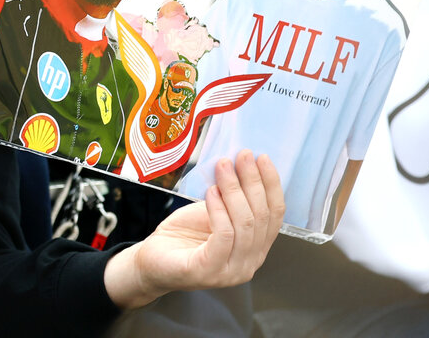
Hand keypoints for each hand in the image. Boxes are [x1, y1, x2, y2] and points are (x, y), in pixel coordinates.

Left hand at [104, 151, 284, 308]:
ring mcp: (231, 271)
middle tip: (242, 157)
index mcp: (255, 248)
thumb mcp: (215, 210)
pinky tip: (211, 192)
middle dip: (253, 181)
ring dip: (234, 189)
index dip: (271, 184)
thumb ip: (232, 197)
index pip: (275, 215)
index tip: (262, 158)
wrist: (153, 259)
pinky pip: (224, 234)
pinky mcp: (209, 271)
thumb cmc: (183, 235)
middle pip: (261, 217)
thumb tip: (242, 163)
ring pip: (245, 224)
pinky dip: (219, 209)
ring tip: (223, 167)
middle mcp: (249, 263)